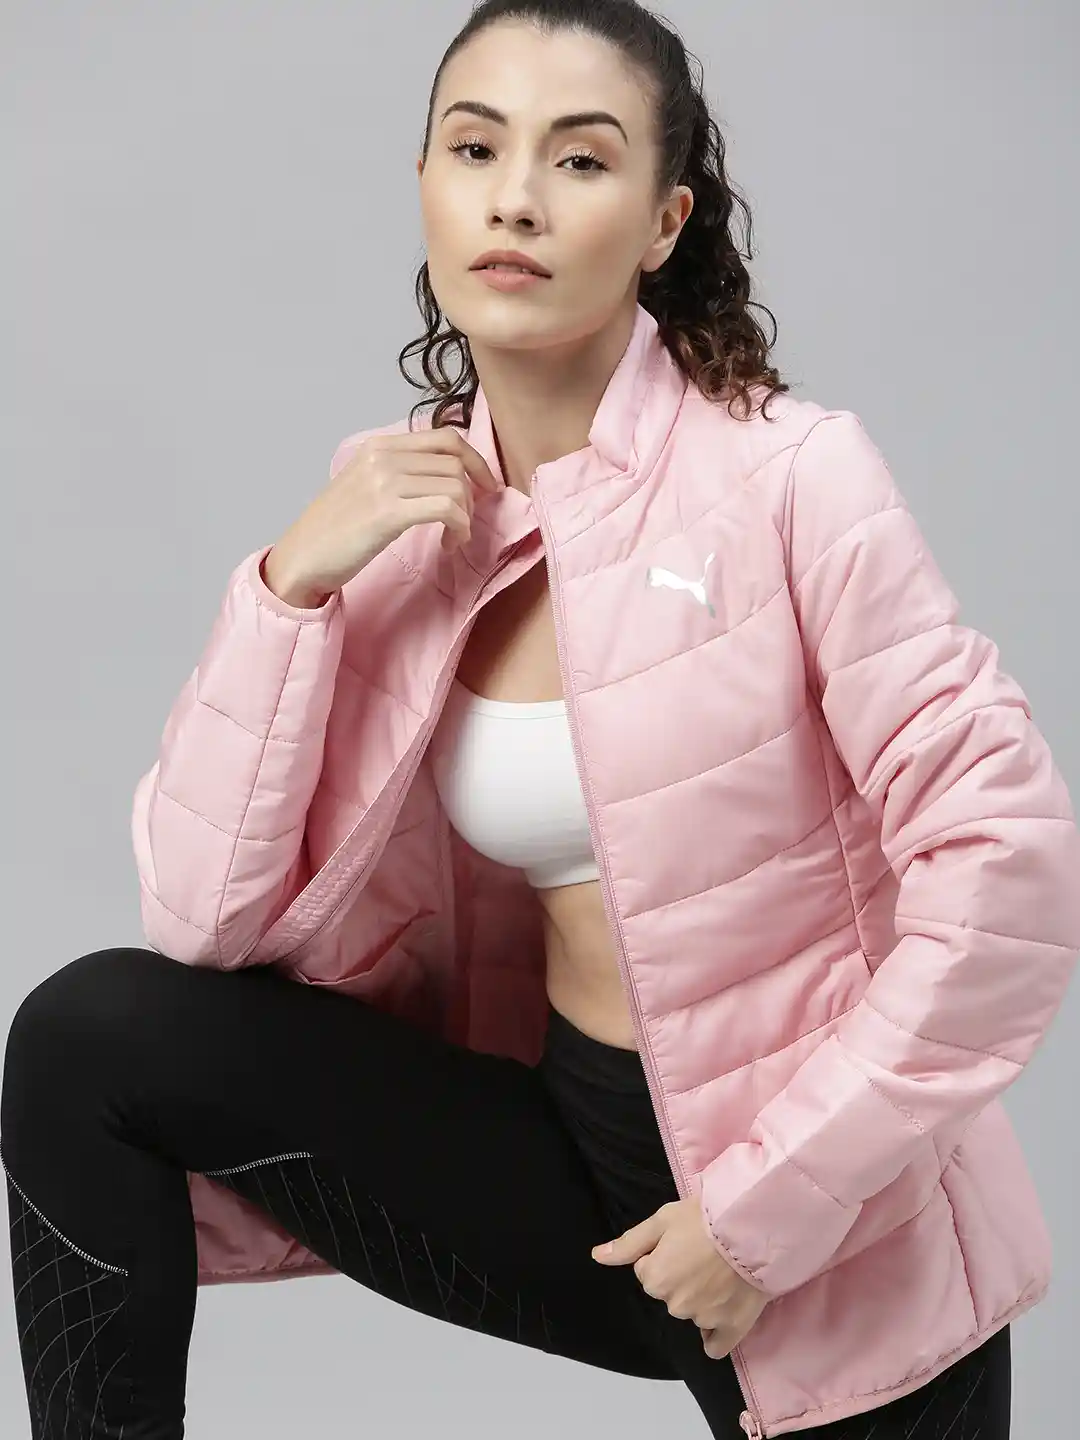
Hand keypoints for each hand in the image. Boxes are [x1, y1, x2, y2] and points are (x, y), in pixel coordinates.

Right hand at [264, 427, 502, 605]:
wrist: (303, 557)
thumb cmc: (334, 530)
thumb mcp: (365, 486)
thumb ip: (399, 474)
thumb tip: (445, 479)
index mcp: (379, 446)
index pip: (445, 437)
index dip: (475, 460)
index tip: (485, 486)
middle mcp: (383, 456)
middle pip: (455, 461)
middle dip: (473, 493)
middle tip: (464, 522)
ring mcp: (385, 481)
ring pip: (455, 486)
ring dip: (465, 516)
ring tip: (453, 537)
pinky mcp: (389, 511)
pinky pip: (446, 508)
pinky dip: (459, 528)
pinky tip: (449, 544)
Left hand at [592, 1197, 767, 1358]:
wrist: (751, 1227)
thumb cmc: (704, 1219)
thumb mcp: (662, 1220)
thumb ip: (629, 1244)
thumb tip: (597, 1256)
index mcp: (656, 1279)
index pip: (648, 1272)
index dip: (663, 1255)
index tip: (683, 1242)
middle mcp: (675, 1305)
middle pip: (670, 1293)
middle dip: (680, 1276)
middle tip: (703, 1254)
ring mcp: (704, 1320)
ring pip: (692, 1312)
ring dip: (700, 1298)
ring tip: (721, 1272)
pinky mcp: (732, 1329)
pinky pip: (715, 1345)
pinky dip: (715, 1334)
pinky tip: (722, 1312)